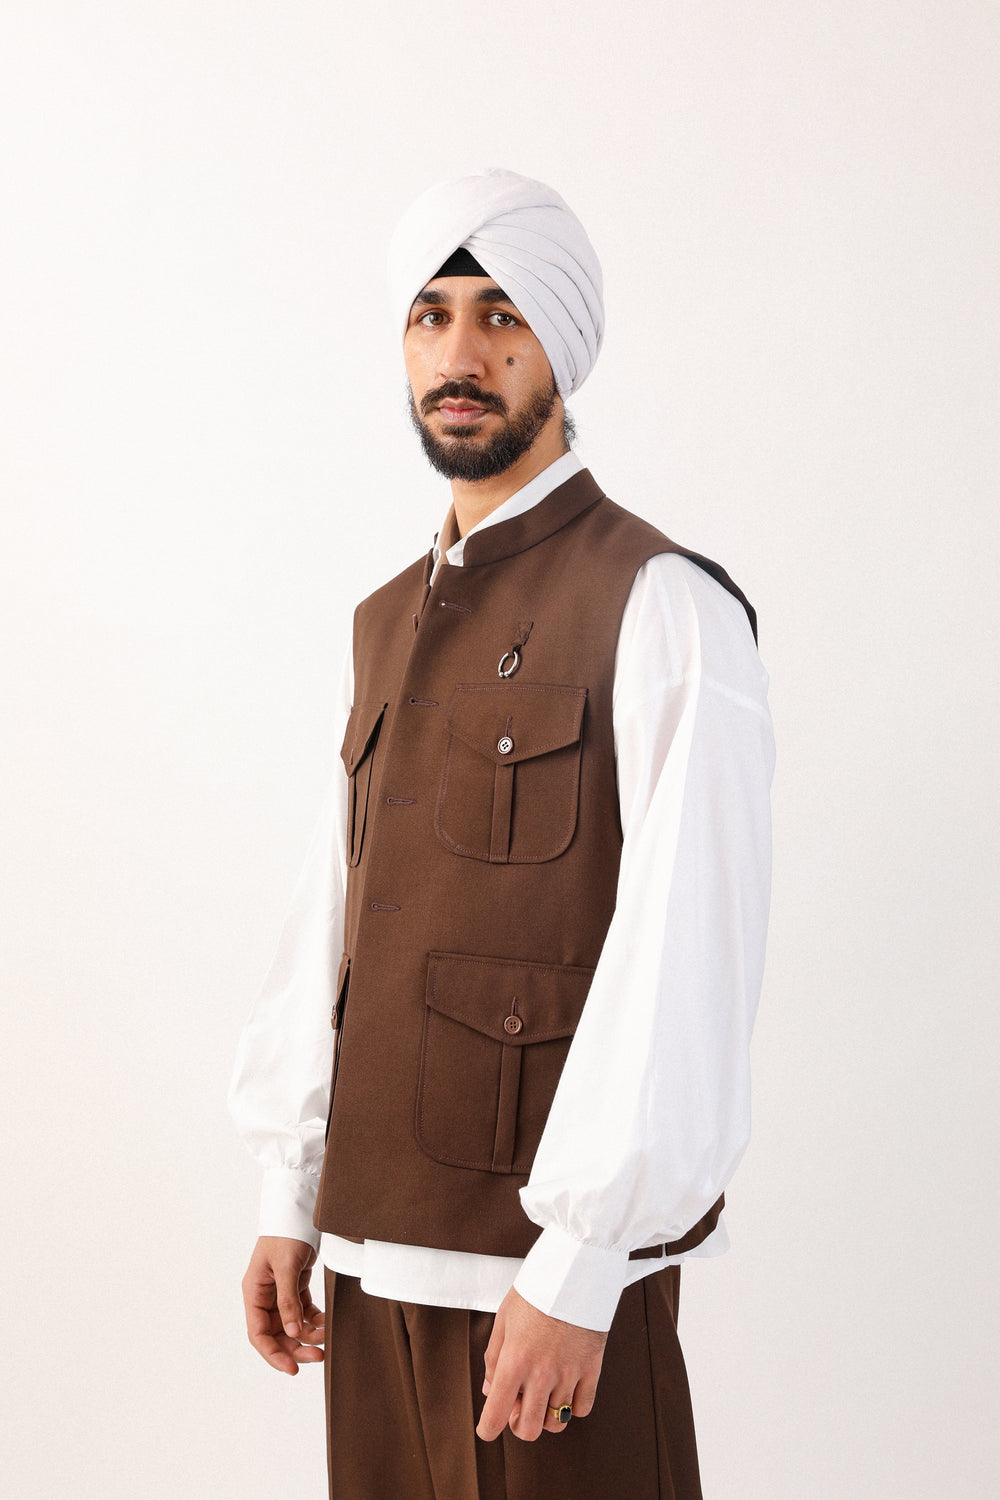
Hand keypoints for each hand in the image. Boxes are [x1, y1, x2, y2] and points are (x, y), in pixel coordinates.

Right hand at [241, 1236, 324, 1374]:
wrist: (300, 1212)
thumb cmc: (286, 1234)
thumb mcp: (286, 1267)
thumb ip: (288, 1301)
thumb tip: (294, 1332)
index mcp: (254, 1293)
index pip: (258, 1333)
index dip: (273, 1354)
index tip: (291, 1368)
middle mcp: (264, 1297)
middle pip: (277, 1334)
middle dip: (296, 1348)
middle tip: (318, 1356)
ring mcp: (280, 1294)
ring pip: (292, 1326)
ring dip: (308, 1336)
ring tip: (326, 1340)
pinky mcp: (296, 1288)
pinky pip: (304, 1313)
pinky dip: (315, 1321)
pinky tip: (326, 1323)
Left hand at [477, 1287, 607, 1442]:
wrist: (574, 1271)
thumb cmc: (536, 1291)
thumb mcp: (503, 1319)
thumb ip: (493, 1358)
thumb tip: (490, 1390)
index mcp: (514, 1361)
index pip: (495, 1415)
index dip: (487, 1429)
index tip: (487, 1428)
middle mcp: (541, 1373)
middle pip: (528, 1429)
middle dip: (518, 1424)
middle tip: (518, 1405)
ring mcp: (568, 1374)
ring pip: (556, 1422)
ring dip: (545, 1415)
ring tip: (542, 1394)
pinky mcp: (592, 1369)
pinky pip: (582, 1408)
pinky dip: (572, 1406)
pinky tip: (565, 1388)